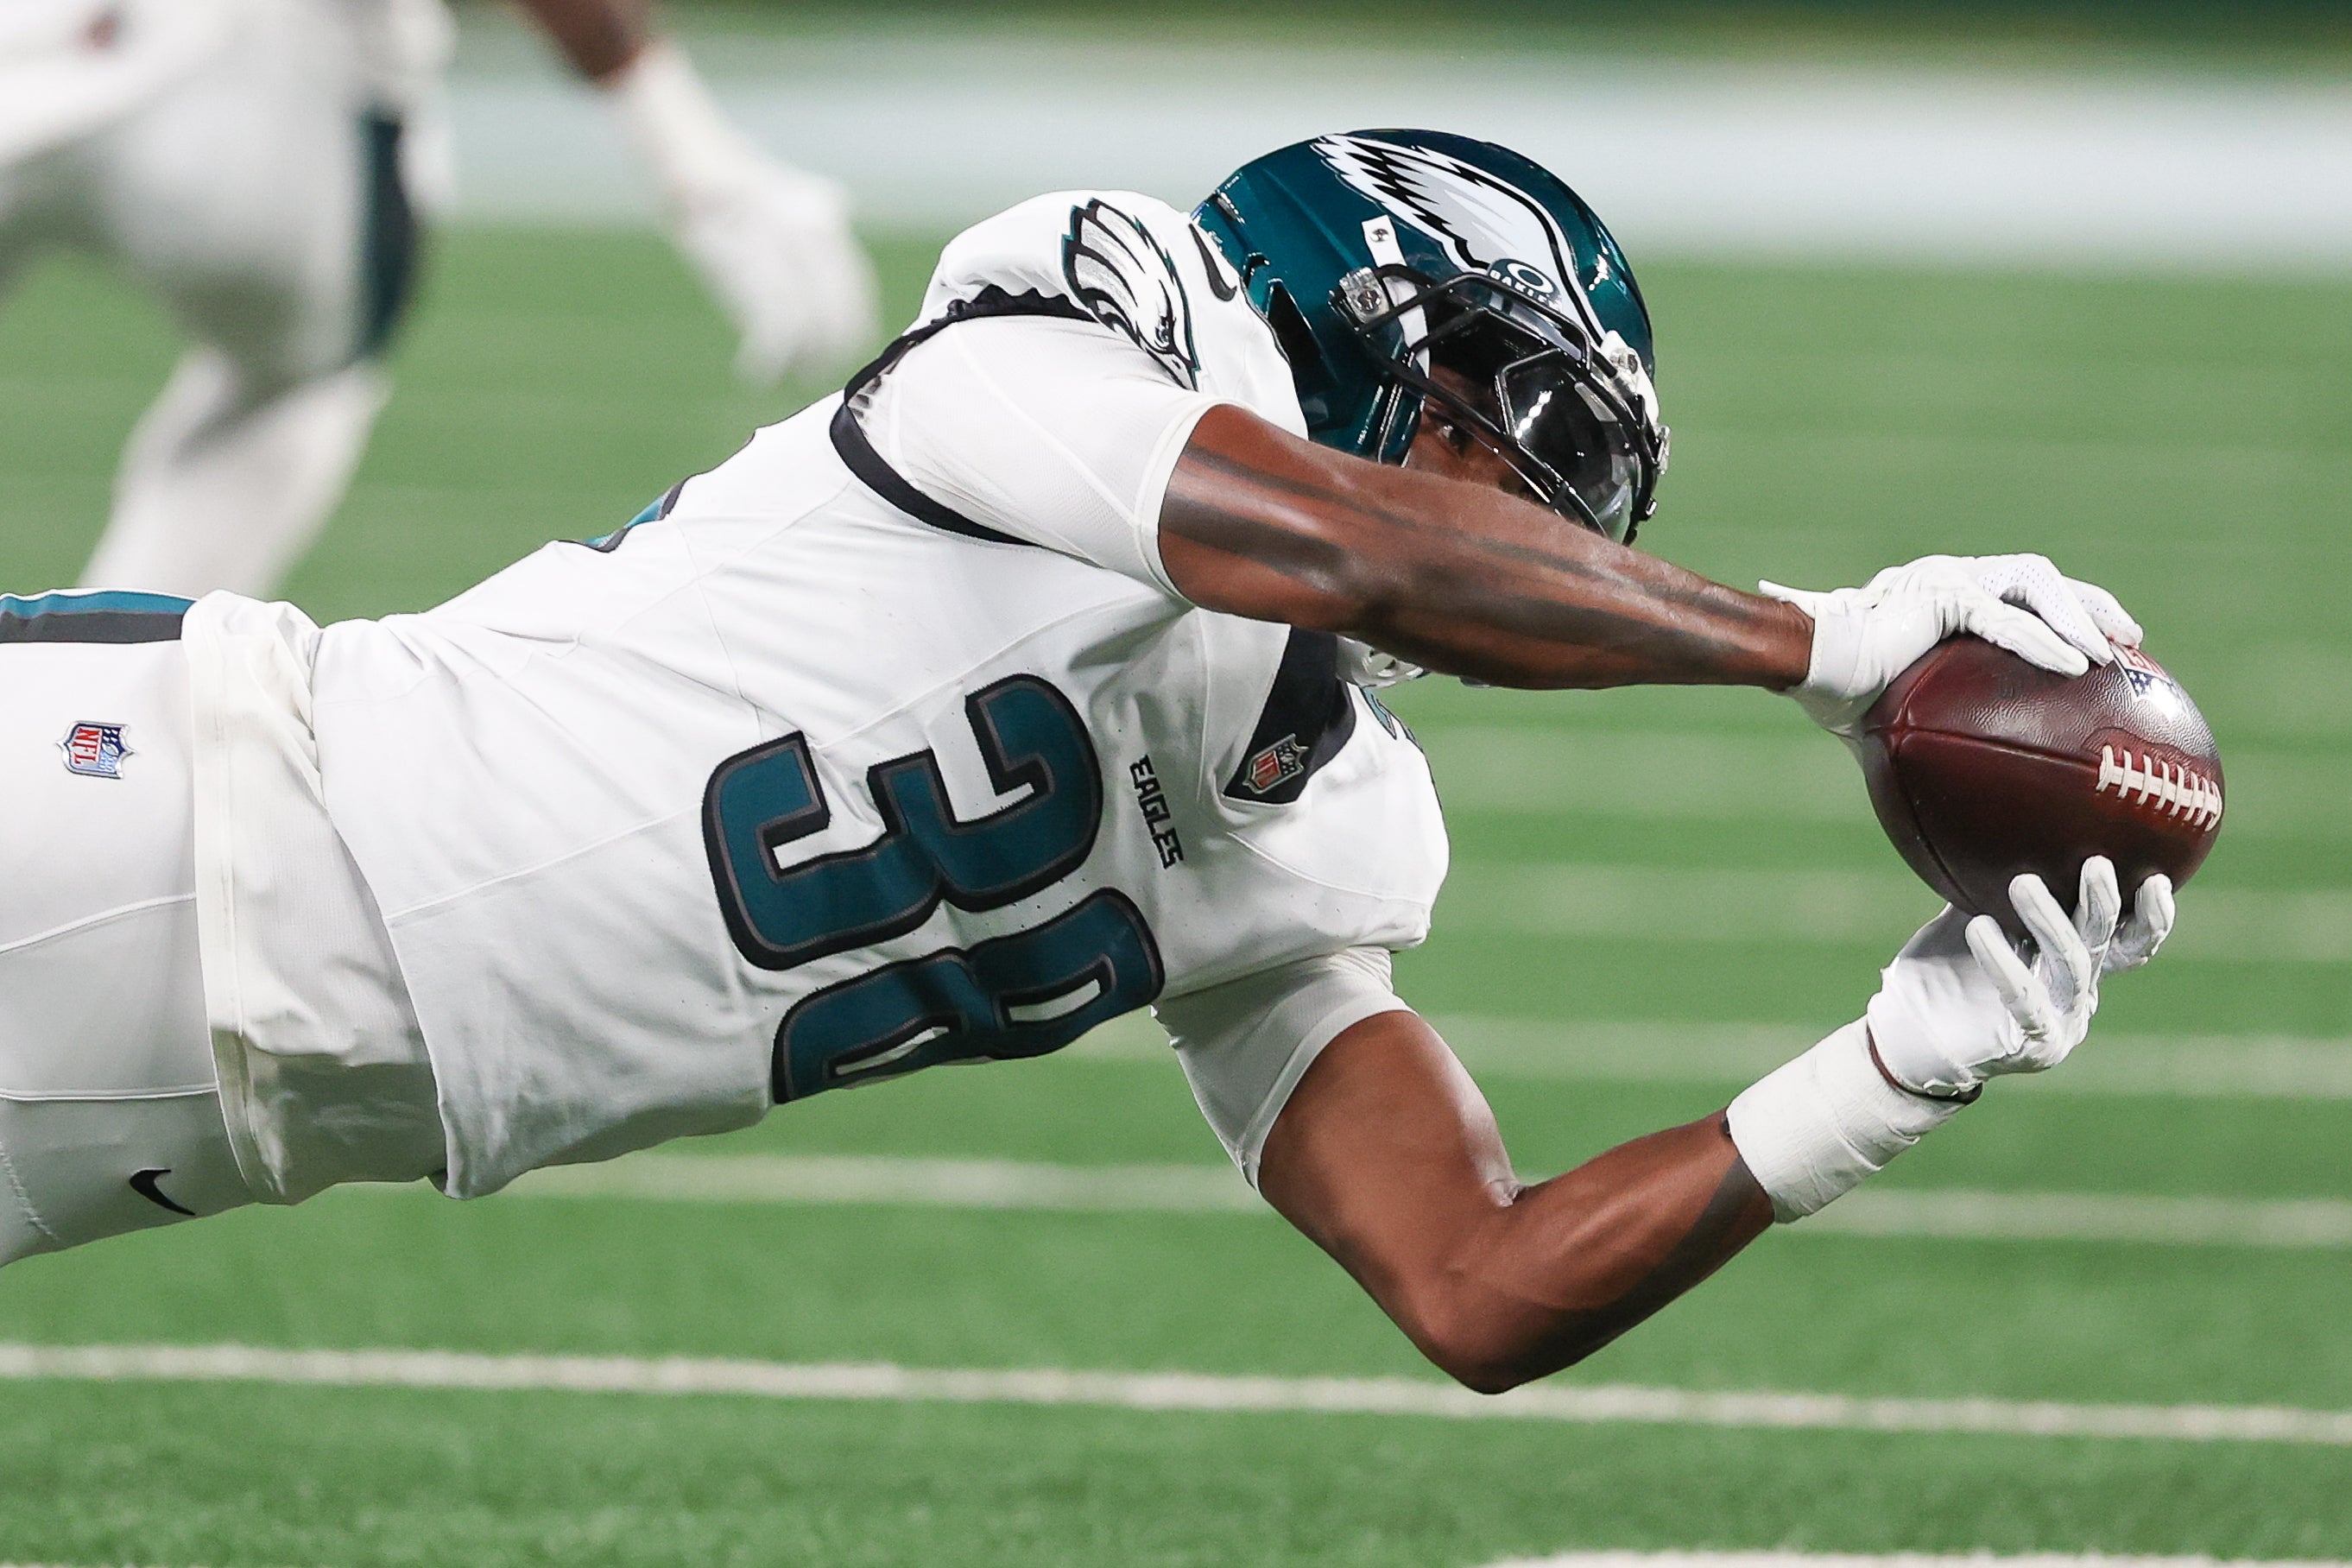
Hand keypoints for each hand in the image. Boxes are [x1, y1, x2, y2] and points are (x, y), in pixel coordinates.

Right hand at [604, 40, 880, 384]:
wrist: (690, 160)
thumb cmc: (734, 176)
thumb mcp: (784, 183)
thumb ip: (817, 204)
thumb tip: (840, 206)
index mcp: (822, 221)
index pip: (854, 285)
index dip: (854, 322)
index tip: (848, 347)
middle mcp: (807, 236)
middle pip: (835, 311)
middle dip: (830, 350)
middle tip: (817, 371)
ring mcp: (777, 252)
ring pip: (805, 325)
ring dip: (801, 361)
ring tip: (792, 377)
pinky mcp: (743, 266)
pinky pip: (768, 328)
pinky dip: (767, 359)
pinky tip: (759, 373)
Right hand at [1761, 554, 2141, 738]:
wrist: (1801, 665)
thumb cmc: (1836, 694)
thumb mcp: (1896, 720)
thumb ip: (1933, 734)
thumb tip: (1949, 795)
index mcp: (1943, 596)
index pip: (2019, 594)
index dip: (2066, 614)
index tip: (2104, 649)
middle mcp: (1950, 576)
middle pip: (2039, 576)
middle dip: (2089, 604)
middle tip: (2132, 640)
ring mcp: (1946, 578)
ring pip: (2032, 582)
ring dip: (2079, 617)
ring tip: (2114, 655)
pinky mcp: (1940, 593)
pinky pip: (2004, 619)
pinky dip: (2044, 642)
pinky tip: (2078, 668)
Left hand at [1866, 857, 2174, 1097]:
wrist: (1913, 1033)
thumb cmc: (1945, 969)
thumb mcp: (1974, 916)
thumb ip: (1992, 883)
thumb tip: (1993, 818)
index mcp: (2075, 964)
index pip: (2129, 942)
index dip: (2152, 917)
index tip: (2157, 876)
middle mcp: (2078, 993)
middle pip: (2103, 943)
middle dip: (2102, 902)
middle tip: (2095, 862)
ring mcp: (2061, 1022)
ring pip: (2071, 964)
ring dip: (2049, 920)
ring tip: (2022, 882)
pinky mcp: (2031, 1045)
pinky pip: (2024, 1000)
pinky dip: (2002, 962)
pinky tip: (1978, 928)